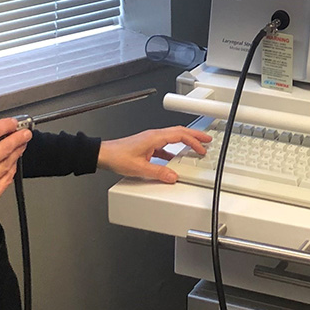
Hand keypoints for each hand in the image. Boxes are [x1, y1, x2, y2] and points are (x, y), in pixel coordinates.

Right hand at [0, 112, 31, 228]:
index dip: (6, 124)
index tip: (11, 122)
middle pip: (6, 147)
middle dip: (19, 137)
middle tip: (25, 132)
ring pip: (9, 163)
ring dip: (17, 152)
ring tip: (21, 144)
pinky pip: (7, 179)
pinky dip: (12, 168)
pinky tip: (13, 162)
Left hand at [96, 126, 211, 182]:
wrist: (103, 155)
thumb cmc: (117, 156)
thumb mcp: (140, 168)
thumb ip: (158, 172)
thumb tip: (173, 176)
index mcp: (155, 137)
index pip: (180, 135)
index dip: (194, 141)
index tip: (202, 148)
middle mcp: (154, 136)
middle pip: (179, 132)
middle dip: (195, 136)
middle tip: (207, 140)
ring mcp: (150, 140)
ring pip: (173, 137)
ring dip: (185, 142)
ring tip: (195, 148)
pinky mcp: (146, 146)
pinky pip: (165, 145)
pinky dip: (174, 150)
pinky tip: (174, 159)